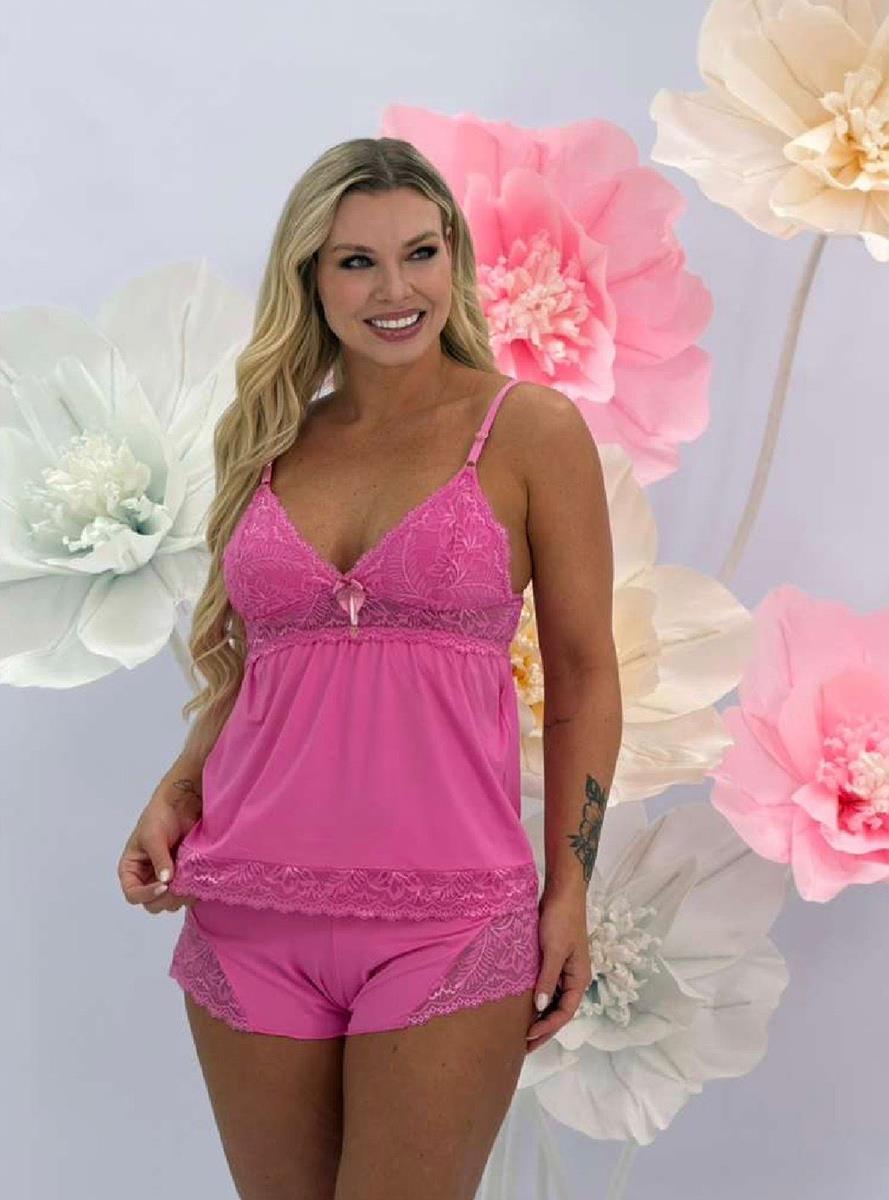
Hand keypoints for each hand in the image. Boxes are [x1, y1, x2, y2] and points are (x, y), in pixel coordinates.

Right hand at [117, 772, 202, 914]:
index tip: (164, 886)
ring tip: (190, 883)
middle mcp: (147, 879)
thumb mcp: (153, 836)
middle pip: (152, 904)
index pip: (133, 894)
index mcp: (131, 870)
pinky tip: (198, 882)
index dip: (146, 895)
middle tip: (180, 887)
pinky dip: (192, 892)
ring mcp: (166, 880)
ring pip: (170, 903)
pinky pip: (186, 894)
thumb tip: (166, 881)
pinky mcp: (183, 877)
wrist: (182, 804)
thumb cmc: (160, 816)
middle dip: (166, 899)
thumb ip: (159, 859)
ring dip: (180, 897)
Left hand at [525, 887, 590, 1054]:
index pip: (565, 1013)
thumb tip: (540, 1009)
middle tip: (523, 1047)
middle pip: (559, 1011)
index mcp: (579, 978)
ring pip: (552, 1001)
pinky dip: (536, 999)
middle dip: (543, 1029)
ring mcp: (564, 969)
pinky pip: (546, 987)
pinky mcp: (553, 960)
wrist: (562, 891)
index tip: (527, 1038)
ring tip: (521, 1032)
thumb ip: (547, 980)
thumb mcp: (554, 951)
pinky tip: (523, 1006)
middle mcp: (573, 978)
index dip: (548, 1028)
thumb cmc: (561, 919)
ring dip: (539, 1017)